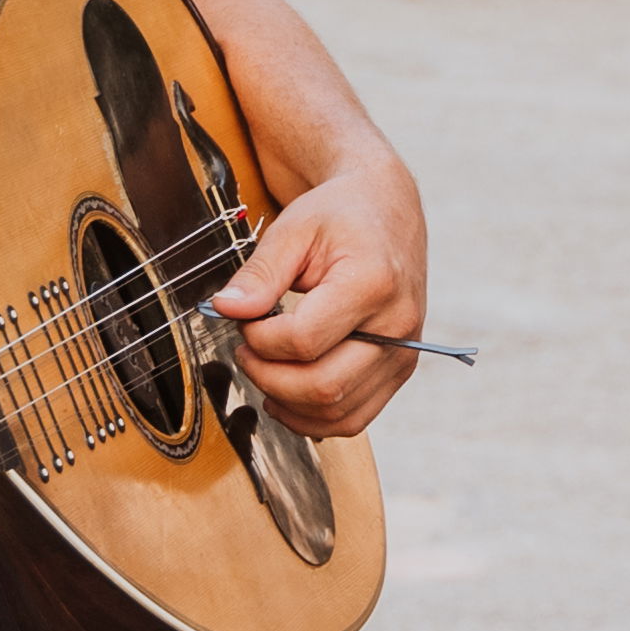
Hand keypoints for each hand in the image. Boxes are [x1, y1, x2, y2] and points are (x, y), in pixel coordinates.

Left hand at [212, 151, 429, 433]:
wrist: (386, 212)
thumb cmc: (342, 217)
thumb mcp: (293, 230)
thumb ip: (259, 274)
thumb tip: (226, 310)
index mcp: (373, 283)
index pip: (304, 341)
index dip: (259, 339)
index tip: (245, 319)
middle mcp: (398, 325)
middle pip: (323, 386)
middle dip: (268, 377)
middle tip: (246, 350)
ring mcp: (403, 352)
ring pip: (338, 412)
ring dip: (288, 403)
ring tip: (265, 370)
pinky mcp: (400, 369)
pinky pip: (355, 417)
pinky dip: (315, 418)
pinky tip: (288, 395)